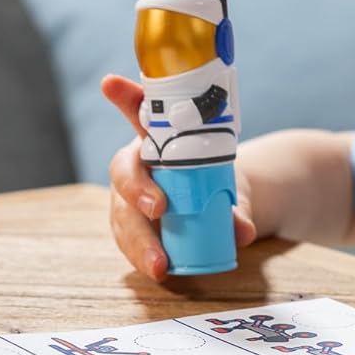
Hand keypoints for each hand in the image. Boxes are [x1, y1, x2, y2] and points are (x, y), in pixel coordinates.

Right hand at [102, 74, 257, 280]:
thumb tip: (243, 231)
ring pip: (122, 213)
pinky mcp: (130, 223)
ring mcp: (129, 196)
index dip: (126, 98)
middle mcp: (139, 163)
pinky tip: (156, 270)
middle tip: (158, 208)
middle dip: (138, 189)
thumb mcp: (234, 190)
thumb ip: (239, 209)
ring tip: (158, 264)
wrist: (218, 204)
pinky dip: (140, 255)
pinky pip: (128, 239)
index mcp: (161, 140)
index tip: (111, 83)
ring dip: (137, 239)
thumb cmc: (219, 182)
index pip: (140, 113)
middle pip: (125, 171)